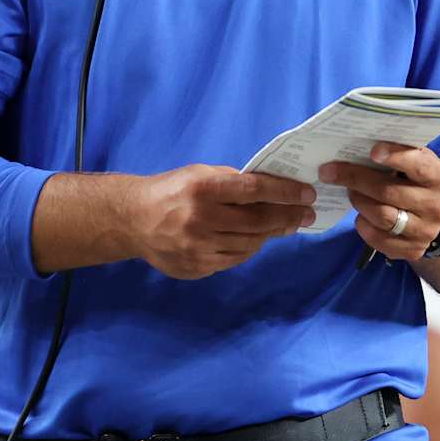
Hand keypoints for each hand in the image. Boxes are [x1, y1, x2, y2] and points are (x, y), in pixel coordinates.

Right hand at [128, 165, 316, 279]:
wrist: (132, 221)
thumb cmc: (171, 191)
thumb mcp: (198, 174)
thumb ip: (231, 181)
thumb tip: (269, 188)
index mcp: (203, 188)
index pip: (254, 190)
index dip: (284, 192)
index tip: (306, 194)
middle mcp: (201, 219)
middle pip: (257, 220)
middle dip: (288, 216)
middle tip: (307, 214)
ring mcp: (199, 247)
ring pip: (250, 243)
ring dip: (272, 233)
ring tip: (286, 224)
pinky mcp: (197, 266)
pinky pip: (235, 258)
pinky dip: (250, 248)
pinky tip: (258, 239)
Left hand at [319, 142, 439, 262]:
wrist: (438, 215)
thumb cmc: (419, 180)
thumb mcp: (419, 161)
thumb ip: (400, 152)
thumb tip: (362, 139)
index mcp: (438, 177)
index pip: (418, 166)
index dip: (395, 157)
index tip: (372, 151)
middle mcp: (435, 206)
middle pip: (389, 192)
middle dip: (356, 179)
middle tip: (331, 171)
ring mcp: (425, 231)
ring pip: (382, 216)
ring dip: (358, 201)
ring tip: (349, 191)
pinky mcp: (413, 250)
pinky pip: (379, 240)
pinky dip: (363, 225)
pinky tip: (360, 215)